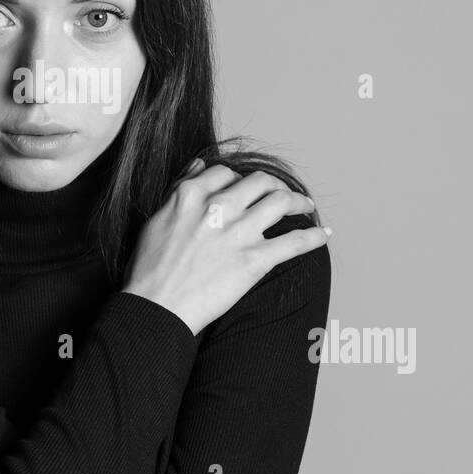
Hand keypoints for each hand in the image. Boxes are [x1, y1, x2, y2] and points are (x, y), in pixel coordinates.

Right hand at [122, 158, 329, 335]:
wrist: (155, 309)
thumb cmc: (149, 268)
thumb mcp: (157, 217)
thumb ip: (180, 188)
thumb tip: (200, 164)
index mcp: (190, 195)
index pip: (226, 173)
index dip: (240, 180)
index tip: (247, 190)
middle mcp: (217, 208)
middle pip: (259, 181)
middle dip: (275, 184)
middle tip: (283, 192)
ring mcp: (237, 234)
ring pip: (280, 202)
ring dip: (299, 201)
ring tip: (306, 205)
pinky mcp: (253, 261)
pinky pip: (294, 242)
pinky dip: (313, 236)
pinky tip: (323, 234)